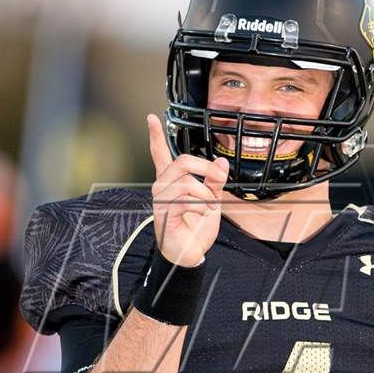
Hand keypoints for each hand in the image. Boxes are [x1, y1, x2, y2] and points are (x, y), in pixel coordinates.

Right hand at [147, 114, 229, 266]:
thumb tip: (221, 163)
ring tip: (207, 207)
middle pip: (181, 161)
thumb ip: (214, 182)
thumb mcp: (211, 200)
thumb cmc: (195, 228)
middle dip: (204, 167)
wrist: (189, 254)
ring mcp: (161, 199)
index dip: (156, 135)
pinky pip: (185, 199)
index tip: (152, 118)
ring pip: (187, 182)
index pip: (160, 154)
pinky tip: (201, 213)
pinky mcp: (165, 212)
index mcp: (172, 181)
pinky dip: (200, 206)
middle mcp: (163, 187)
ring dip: (205, 194)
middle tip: (216, 178)